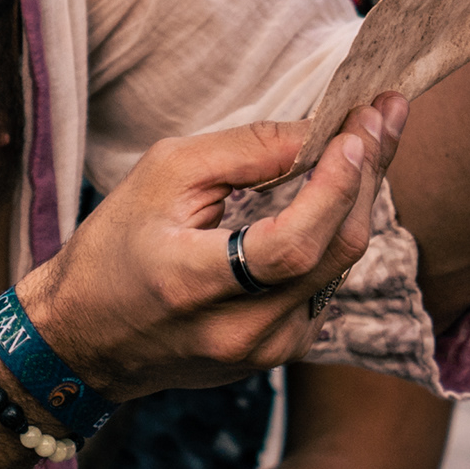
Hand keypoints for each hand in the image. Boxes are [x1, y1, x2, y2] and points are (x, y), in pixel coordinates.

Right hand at [22, 97, 404, 399]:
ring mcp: (263, 351)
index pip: (291, 245)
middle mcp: (238, 331)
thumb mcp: (162, 177)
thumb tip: (318, 131)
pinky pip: (327, 286)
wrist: (85, 340)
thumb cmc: (113, 248)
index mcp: (195, 285)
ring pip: (341, 269)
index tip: (359, 128)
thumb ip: (244, 152)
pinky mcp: (277, 354)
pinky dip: (338, 233)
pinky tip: (343, 191)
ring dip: (361, 200)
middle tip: (384, 114)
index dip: (335, 187)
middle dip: (367, 176)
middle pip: (333, 253)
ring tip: (373, 139)